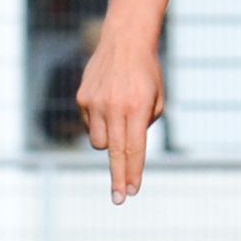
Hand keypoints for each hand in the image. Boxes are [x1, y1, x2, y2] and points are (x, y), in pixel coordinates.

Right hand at [78, 28, 165, 204]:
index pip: (135, 148)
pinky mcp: (82, 98)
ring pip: (98, 142)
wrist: (124, 41)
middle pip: (115, 152)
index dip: (134, 172)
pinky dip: (100, 125)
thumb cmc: (147, 73)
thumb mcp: (157, 99)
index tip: (133, 191)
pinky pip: (90, 125)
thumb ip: (145, 125)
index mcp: (137, 108)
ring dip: (109, 145)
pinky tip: (108, 107)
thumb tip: (128, 149)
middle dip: (119, 178)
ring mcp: (95, 103)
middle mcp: (114, 107)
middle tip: (119, 199)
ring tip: (120, 124)